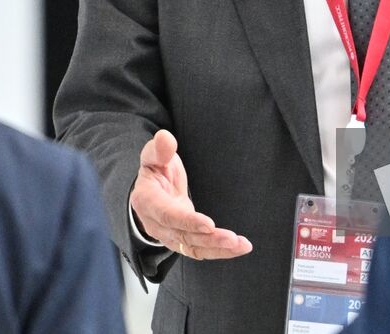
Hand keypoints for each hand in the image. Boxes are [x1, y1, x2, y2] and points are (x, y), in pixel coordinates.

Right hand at [130, 130, 252, 260]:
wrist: (150, 189)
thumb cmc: (155, 169)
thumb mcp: (153, 155)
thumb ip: (159, 149)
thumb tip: (165, 138)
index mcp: (146, 201)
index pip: (168, 215)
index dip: (188, 221)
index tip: (209, 225)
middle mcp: (155, 224)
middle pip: (183, 236)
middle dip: (209, 239)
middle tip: (234, 238)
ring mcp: (168, 235)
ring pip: (193, 248)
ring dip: (218, 249)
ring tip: (242, 245)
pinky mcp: (182, 240)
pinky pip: (199, 250)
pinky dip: (218, 252)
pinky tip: (238, 248)